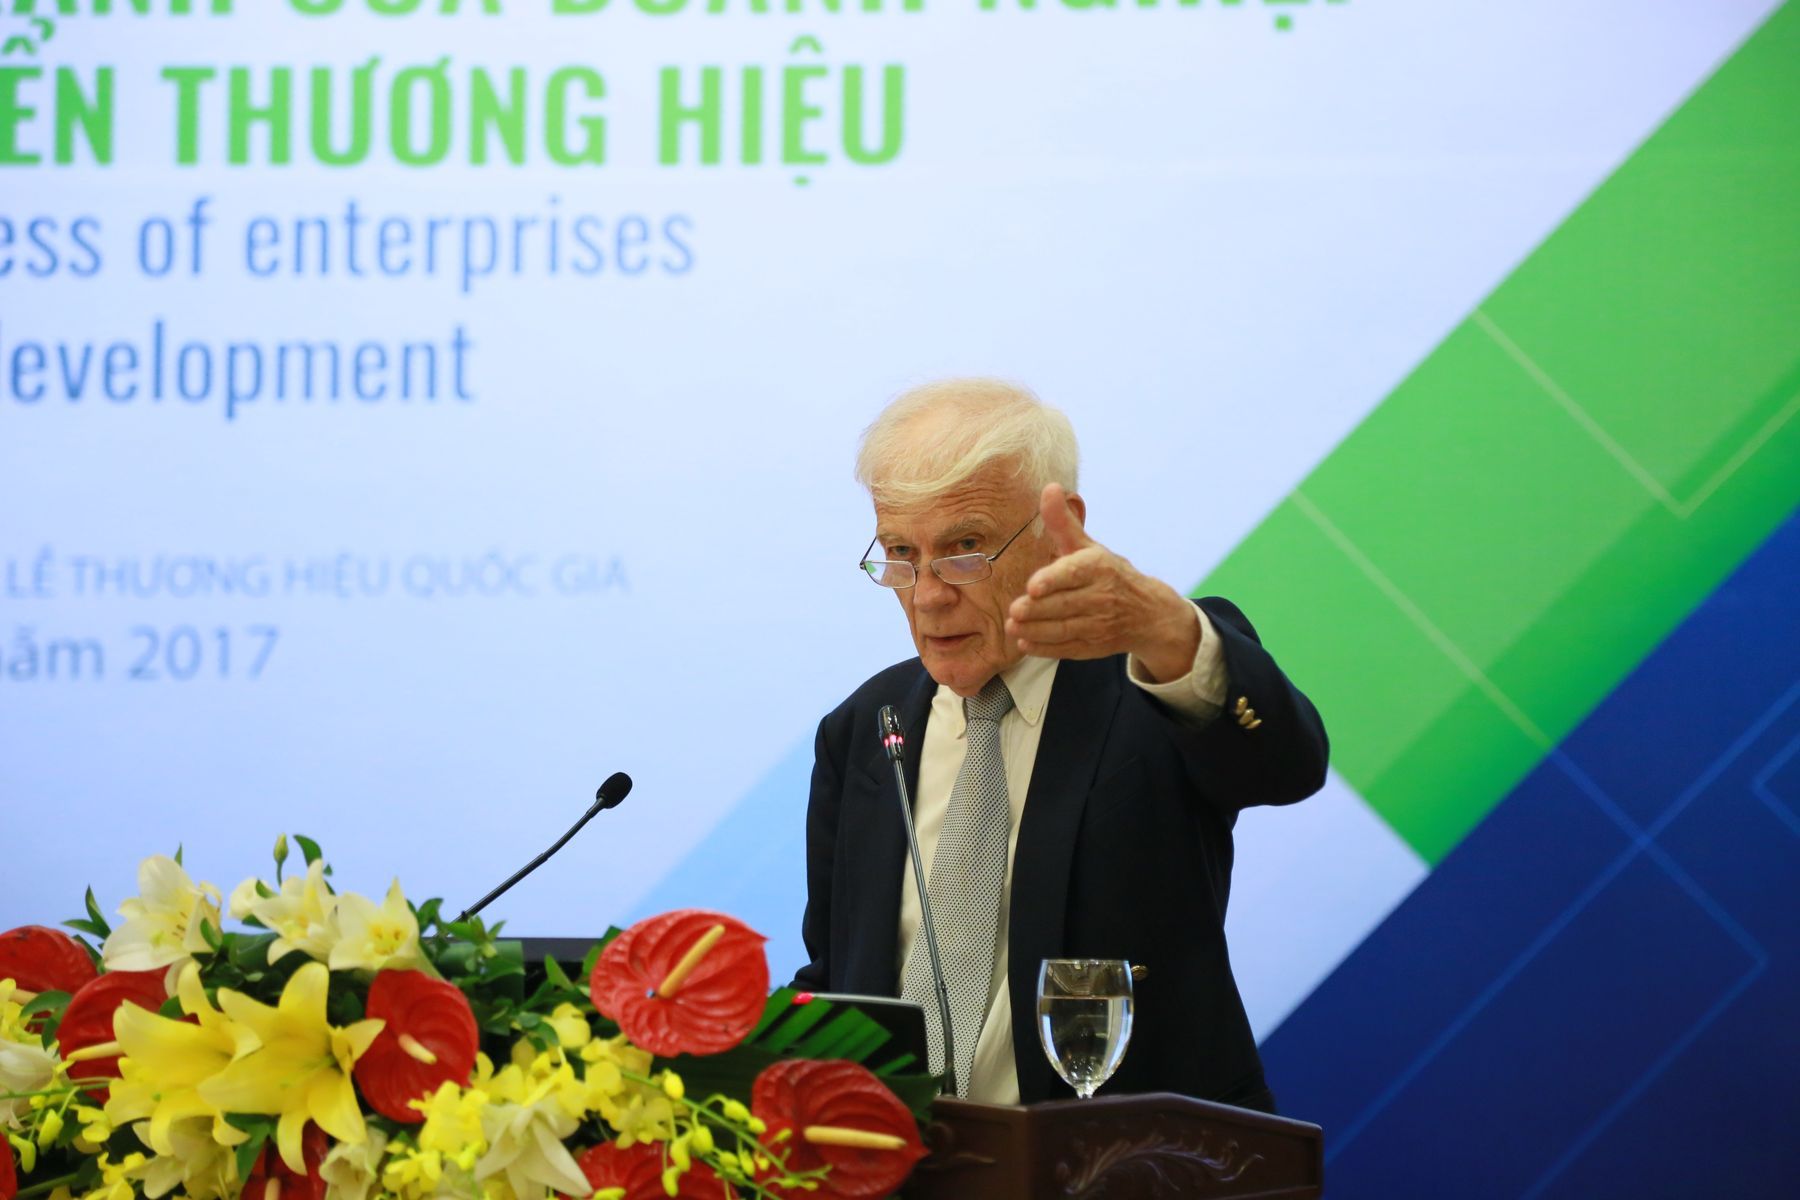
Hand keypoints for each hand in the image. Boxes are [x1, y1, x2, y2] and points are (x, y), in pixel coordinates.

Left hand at [1006, 484, 1200, 681]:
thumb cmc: (1108, 573)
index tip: (1034, 586)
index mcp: (1098, 567)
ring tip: (1013, 626)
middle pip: (1065, 605)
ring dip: (1036, 630)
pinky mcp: (1093, 646)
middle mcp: (1101, 596)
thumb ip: (1063, 522)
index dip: (1053, 580)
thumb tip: (1049, 487)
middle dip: (1038, 610)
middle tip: (1014, 610)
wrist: (1147, 613)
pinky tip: (1025, 642)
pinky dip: (1045, 648)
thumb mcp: (1087, 546)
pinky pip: (1067, 648)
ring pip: (1064, 629)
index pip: (1074, 573)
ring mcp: (1098, 624)